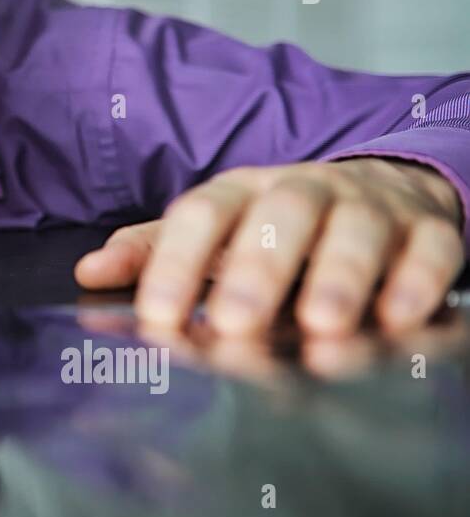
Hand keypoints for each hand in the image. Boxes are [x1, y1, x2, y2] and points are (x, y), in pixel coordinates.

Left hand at [74, 158, 465, 335]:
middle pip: (281, 215)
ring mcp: (369, 206)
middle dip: (258, 269)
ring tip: (320, 326)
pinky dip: (416, 282)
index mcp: (242, 191)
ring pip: (355, 228)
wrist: (379, 191)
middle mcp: (304, 190)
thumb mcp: (212, 232)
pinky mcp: (426, 230)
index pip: (202, 214)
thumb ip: (153, 253)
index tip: (156, 317)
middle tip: (236, 324)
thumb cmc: (276, 227)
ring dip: (338, 277)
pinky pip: (428, 248)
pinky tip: (397, 320)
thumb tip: (88, 274)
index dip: (176, 262)